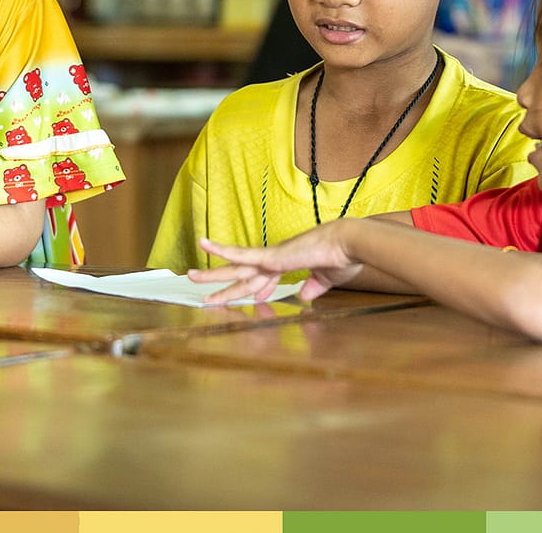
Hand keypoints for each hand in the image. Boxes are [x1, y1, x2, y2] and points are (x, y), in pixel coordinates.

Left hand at [189, 221, 363, 304]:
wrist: (350, 244)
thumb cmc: (344, 258)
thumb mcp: (327, 279)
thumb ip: (314, 287)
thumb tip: (304, 296)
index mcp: (289, 264)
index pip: (267, 278)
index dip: (259, 289)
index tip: (257, 298)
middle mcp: (276, 259)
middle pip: (243, 276)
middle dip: (223, 284)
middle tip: (203, 291)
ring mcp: (272, 257)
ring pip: (235, 269)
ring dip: (213, 273)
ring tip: (191, 275)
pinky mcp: (272, 256)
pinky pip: (242, 254)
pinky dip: (222, 249)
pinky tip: (205, 244)